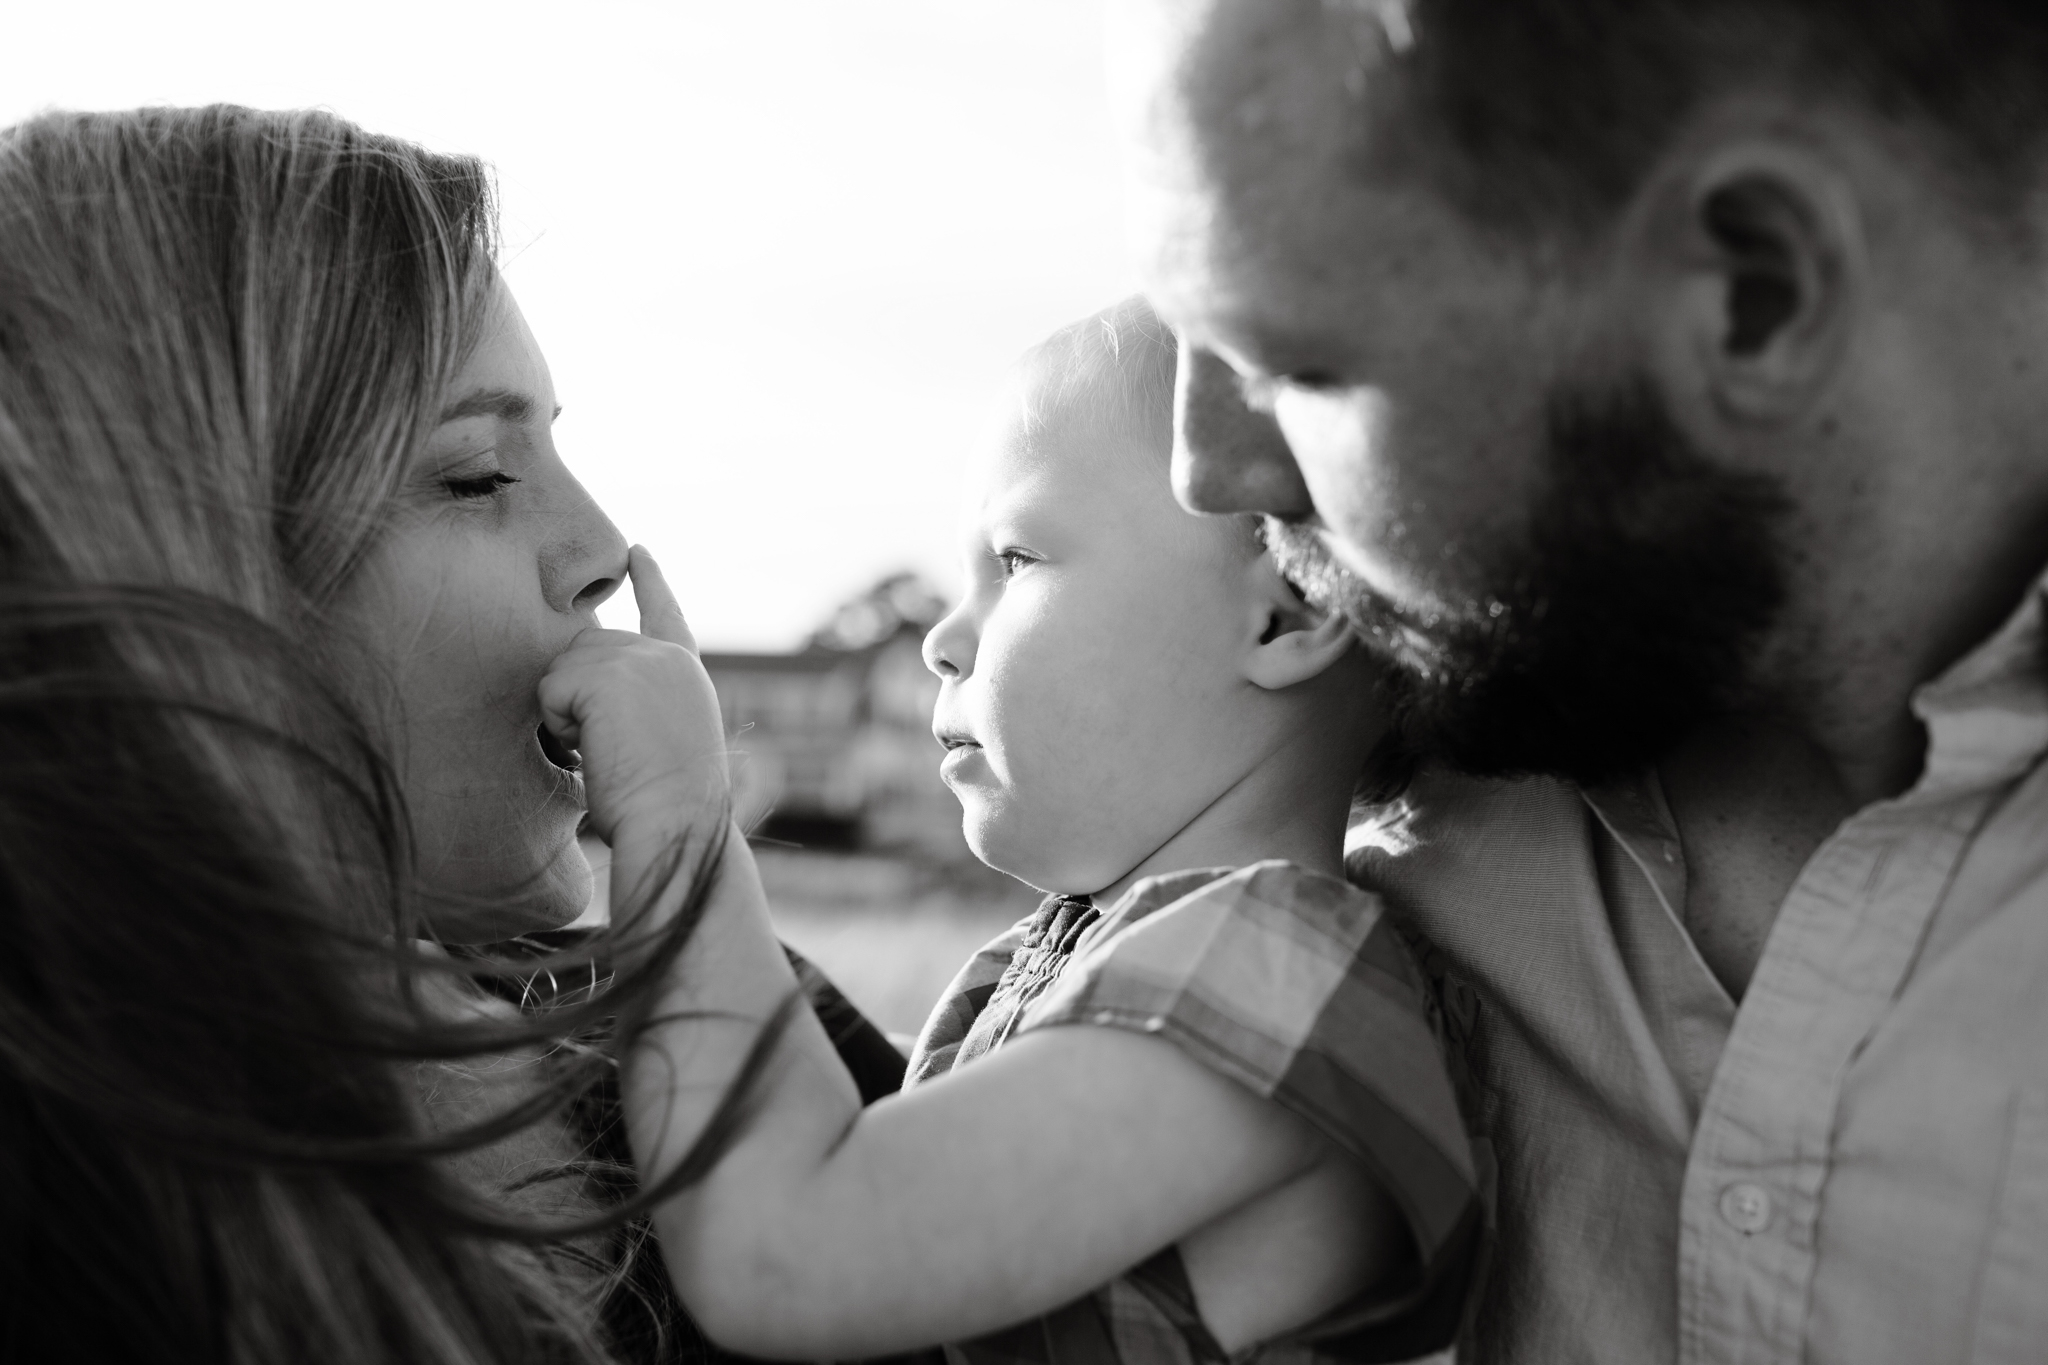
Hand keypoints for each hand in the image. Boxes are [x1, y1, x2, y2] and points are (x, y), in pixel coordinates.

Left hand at [538, 546, 727, 851]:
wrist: (676, 821)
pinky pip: (552, 689)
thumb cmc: (665, 807)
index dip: (650, 582)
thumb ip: (638, 701)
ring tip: (608, 751)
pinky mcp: (609, 672)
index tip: (636, 552)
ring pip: (563, 667)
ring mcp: (640, 657)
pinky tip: (598, 749)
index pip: (665, 614)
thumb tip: (583, 692)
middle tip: (608, 750)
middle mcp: (666, 656)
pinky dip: (561, 726)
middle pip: (585, 649)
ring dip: (568, 715)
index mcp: (686, 674)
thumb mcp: (664, 739)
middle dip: (576, 699)